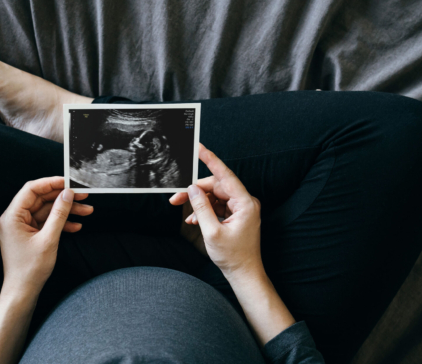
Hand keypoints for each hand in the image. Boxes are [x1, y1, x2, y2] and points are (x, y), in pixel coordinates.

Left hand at [0, 177, 92, 292]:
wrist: (22, 292)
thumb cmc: (29, 270)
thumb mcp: (48, 239)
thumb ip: (59, 214)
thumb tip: (67, 194)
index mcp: (12, 216)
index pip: (31, 190)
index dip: (51, 183)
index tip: (68, 182)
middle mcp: (15, 219)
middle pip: (41, 199)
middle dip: (63, 198)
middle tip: (83, 195)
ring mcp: (23, 227)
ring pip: (47, 211)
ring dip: (66, 211)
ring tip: (87, 211)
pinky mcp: (30, 235)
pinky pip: (47, 223)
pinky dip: (61, 223)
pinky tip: (76, 226)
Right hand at [170, 144, 262, 278]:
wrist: (244, 273)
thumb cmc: (233, 256)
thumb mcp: (212, 232)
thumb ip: (202, 208)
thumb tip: (192, 190)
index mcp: (245, 203)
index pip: (225, 176)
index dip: (211, 160)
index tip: (199, 148)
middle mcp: (245, 203)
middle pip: (216, 187)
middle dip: (195, 191)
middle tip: (176, 197)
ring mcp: (241, 209)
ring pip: (215, 197)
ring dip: (199, 204)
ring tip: (185, 214)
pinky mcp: (236, 215)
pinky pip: (217, 206)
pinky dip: (205, 211)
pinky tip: (194, 220)